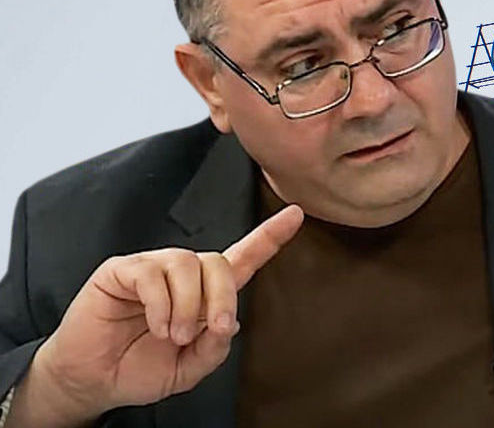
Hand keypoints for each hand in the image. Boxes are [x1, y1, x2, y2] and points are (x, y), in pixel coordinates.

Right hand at [19, 205, 303, 422]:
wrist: (94, 380)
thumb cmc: (141, 368)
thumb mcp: (190, 368)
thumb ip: (215, 347)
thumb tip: (231, 319)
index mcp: (204, 292)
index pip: (243, 258)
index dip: (271, 237)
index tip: (298, 213)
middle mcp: (182, 273)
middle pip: (219, 262)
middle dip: (222, 298)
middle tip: (210, 330)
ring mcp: (152, 267)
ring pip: (188, 263)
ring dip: (188, 305)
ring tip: (174, 334)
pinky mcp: (122, 270)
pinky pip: (151, 273)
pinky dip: (160, 303)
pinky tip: (155, 325)